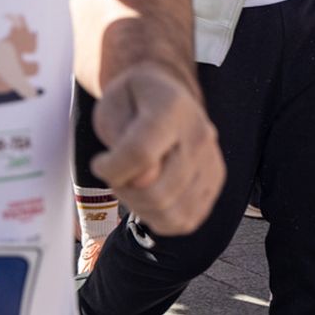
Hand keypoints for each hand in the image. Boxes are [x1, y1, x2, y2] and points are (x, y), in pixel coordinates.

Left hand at [90, 63, 224, 235]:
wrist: (164, 94)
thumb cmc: (131, 102)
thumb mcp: (112, 106)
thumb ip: (120, 140)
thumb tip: (143, 179)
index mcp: (172, 107)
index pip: (141, 154)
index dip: (111, 169)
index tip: (99, 162)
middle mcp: (200, 134)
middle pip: (158, 191)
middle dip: (124, 190)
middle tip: (116, 173)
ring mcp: (212, 160)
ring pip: (173, 214)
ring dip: (141, 207)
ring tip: (133, 184)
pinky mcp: (214, 182)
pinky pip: (185, 220)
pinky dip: (160, 217)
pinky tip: (150, 196)